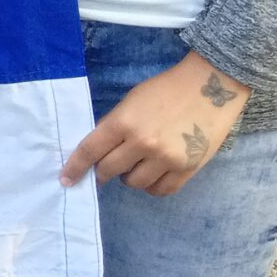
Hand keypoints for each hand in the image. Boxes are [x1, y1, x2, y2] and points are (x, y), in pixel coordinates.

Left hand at [63, 51, 249, 195]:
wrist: (211, 87)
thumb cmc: (166, 90)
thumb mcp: (130, 102)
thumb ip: (114, 126)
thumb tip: (99, 151)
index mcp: (123, 122)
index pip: (90, 151)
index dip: (75, 168)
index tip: (65, 180)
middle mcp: (143, 143)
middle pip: (109, 170)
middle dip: (103, 171)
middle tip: (107, 167)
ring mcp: (167, 158)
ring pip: (134, 183)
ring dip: (130, 178)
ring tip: (136, 165)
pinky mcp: (188, 168)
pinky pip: (162, 190)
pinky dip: (152, 187)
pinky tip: (152, 176)